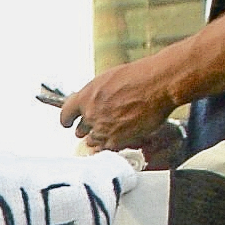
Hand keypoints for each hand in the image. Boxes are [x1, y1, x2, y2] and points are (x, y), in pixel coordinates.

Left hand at [61, 55, 180, 152]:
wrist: (158, 85)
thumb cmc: (140, 76)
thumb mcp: (109, 79)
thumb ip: (96, 93)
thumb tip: (93, 100)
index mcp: (86, 97)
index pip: (66, 114)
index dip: (67, 119)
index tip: (68, 123)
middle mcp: (91, 114)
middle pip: (80, 130)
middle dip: (86, 128)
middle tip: (96, 125)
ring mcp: (103, 129)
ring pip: (93, 141)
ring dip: (99, 137)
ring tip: (111, 130)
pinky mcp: (117, 141)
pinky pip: (108, 148)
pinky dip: (112, 143)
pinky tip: (120, 135)